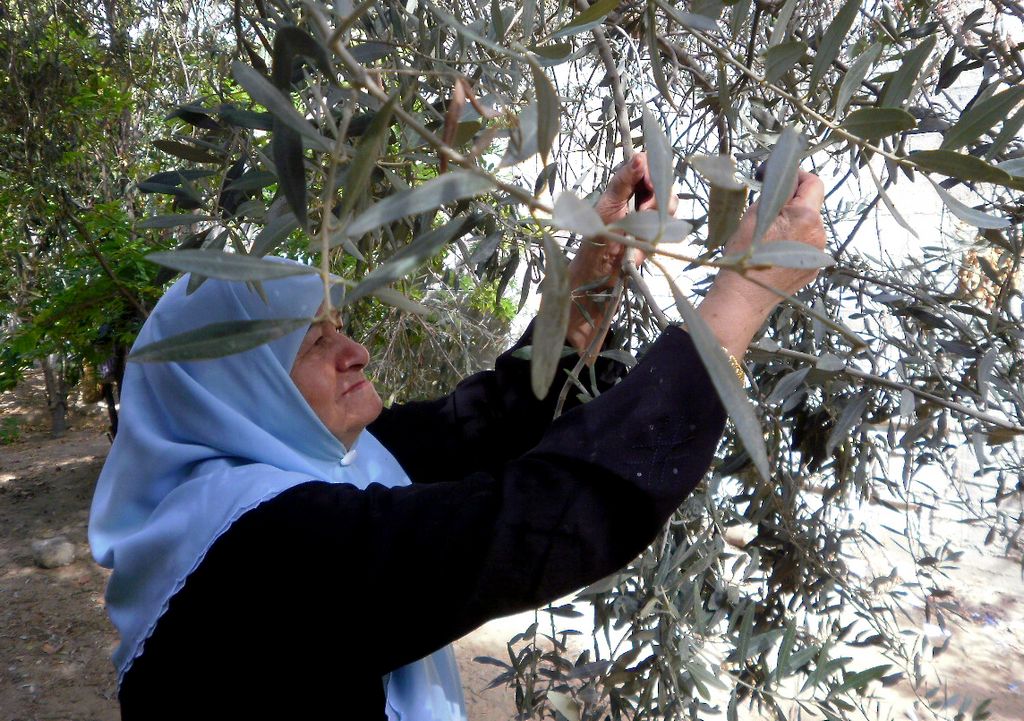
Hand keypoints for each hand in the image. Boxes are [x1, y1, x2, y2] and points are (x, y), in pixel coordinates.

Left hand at [565, 153, 675, 355]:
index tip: (644, 183)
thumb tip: (638, 156)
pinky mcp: (654, 236)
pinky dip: (658, 232)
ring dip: (657, 215)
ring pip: (669, 203)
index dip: (650, 170)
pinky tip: (642, 243)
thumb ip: (623, 181)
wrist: (596, 281)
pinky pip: (669, 225)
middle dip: (655, 194)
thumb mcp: (608, 207)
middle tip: (642, 209)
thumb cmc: (595, 243)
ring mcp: (647, 218)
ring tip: (639, 229)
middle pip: (662, 182)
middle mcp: (636, 200)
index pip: (645, 164)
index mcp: (622, 188)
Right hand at [698, 171, 825, 356]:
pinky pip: (806, 246)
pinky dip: (793, 243)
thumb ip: (776, 192)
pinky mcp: (813, 268)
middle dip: (793, 203)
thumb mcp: (755, 213)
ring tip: (770, 236)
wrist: (743, 296)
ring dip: (794, 224)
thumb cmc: (743, 254)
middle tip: (769, 210)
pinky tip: (775, 252)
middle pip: (812, 205)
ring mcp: (818, 254)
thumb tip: (785, 178)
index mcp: (806, 216)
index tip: (779, 180)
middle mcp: (819, 234)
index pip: (814, 182)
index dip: (797, 176)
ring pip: (809, 226)